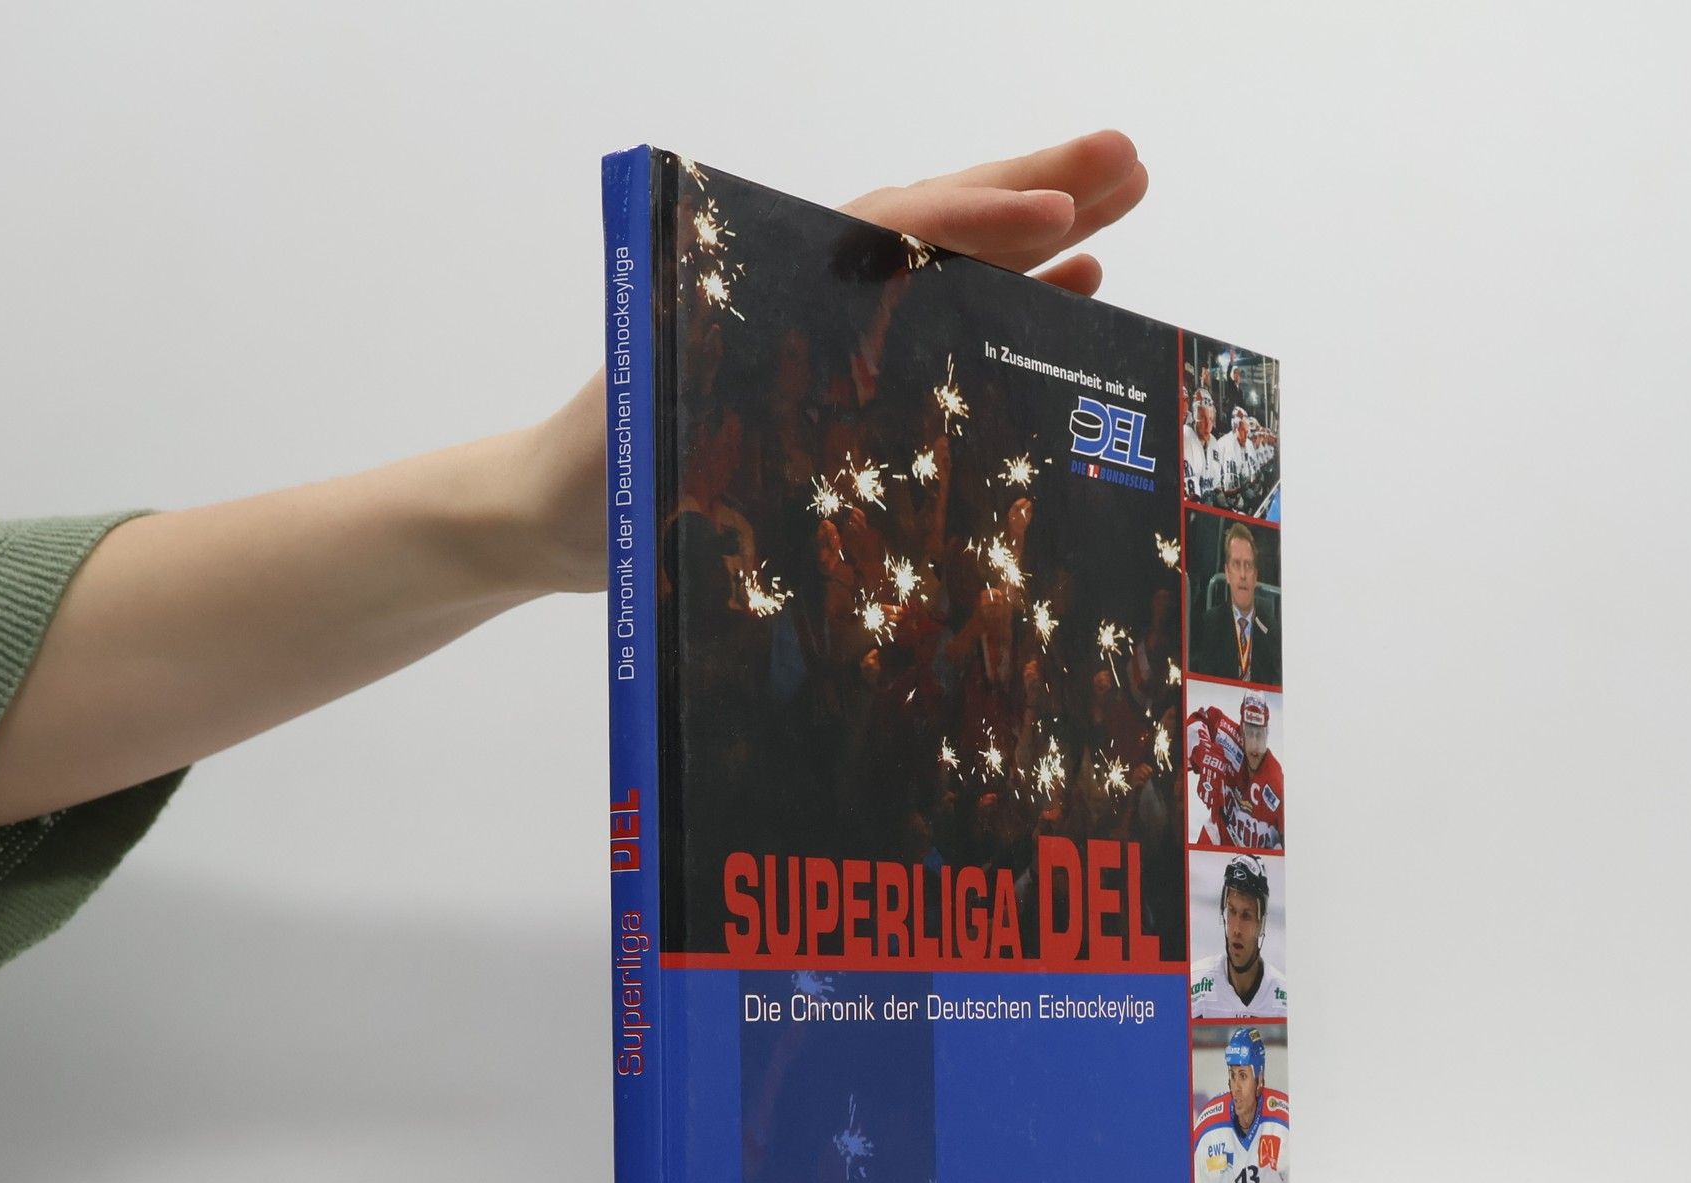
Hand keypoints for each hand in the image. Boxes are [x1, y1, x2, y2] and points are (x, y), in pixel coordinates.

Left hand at [519, 131, 1147, 595]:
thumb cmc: (598, 479)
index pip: (886, 235)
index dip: (973, 219)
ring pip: (951, 261)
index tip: (1059, 210)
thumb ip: (708, 398)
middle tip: (1133, 159)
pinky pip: (943, 318)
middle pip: (934, 221)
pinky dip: (1010, 294)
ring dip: (1041, 229)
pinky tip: (1076, 284)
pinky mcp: (846, 371)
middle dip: (1035, 184)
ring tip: (1129, 194)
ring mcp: (834, 326)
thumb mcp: (649, 431)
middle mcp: (809, 289)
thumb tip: (784, 394)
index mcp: (767, 285)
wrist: (558, 514)